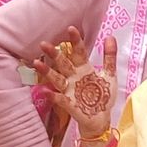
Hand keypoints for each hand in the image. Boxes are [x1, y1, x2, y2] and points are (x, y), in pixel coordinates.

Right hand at [32, 26, 115, 143]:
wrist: (100, 118)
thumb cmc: (102, 96)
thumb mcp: (110, 75)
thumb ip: (109, 57)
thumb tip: (110, 37)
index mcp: (84, 69)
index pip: (78, 52)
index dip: (75, 41)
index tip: (70, 28)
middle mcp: (73, 77)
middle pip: (62, 63)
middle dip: (54, 53)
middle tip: (44, 44)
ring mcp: (69, 90)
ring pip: (56, 78)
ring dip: (46, 71)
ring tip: (36, 63)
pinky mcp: (68, 103)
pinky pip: (58, 98)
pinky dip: (52, 95)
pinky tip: (46, 91)